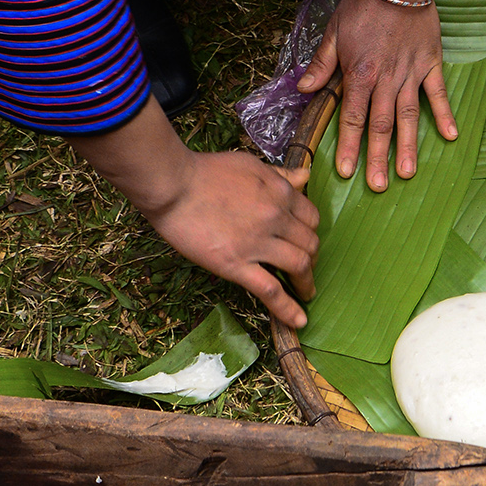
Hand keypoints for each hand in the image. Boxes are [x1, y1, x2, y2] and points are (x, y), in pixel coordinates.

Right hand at [145, 151, 318, 328]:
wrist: (173, 185)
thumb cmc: (206, 171)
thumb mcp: (249, 164)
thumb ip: (280, 175)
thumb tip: (306, 178)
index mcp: (279, 192)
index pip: (312, 217)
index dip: (311, 232)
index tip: (305, 241)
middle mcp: (275, 217)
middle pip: (310, 244)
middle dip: (312, 258)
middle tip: (305, 268)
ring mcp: (257, 243)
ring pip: (299, 266)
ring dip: (307, 284)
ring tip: (306, 293)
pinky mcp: (236, 265)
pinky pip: (271, 290)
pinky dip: (288, 308)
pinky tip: (298, 320)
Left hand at [297, 0, 455, 192]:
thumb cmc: (362, 6)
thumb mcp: (333, 32)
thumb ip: (321, 64)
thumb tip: (305, 89)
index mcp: (359, 74)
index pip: (351, 118)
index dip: (348, 146)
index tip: (345, 171)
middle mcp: (385, 79)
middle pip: (380, 125)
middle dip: (377, 157)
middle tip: (379, 186)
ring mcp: (410, 73)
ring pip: (408, 116)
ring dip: (408, 146)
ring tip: (408, 173)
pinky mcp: (431, 64)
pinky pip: (438, 93)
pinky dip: (444, 114)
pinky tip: (451, 136)